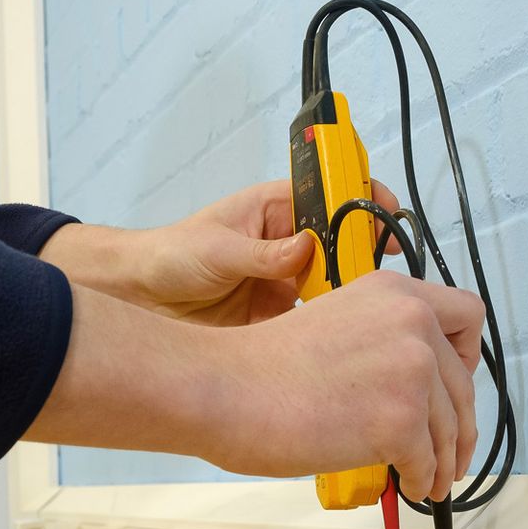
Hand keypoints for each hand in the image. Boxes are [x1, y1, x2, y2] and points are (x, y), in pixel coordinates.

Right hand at [23, 270, 482, 500]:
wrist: (225, 389)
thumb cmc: (260, 367)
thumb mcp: (336, 324)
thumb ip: (380, 341)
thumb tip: (407, 386)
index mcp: (395, 292)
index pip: (468, 316)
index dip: (465, 358)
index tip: (450, 386)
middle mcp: (413, 322)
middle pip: (462, 384)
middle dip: (458, 425)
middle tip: (449, 452)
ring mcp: (411, 370)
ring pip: (451, 428)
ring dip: (443, 460)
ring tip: (430, 480)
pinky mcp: (401, 420)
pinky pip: (428, 460)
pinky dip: (423, 479)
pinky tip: (410, 487)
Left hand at [38, 179, 402, 326]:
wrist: (141, 297)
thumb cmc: (171, 255)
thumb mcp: (218, 248)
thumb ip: (264, 254)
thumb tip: (306, 249)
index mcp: (276, 209)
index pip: (331, 195)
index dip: (363, 200)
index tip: (386, 215)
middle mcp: (289, 243)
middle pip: (343, 242)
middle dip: (364, 254)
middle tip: (377, 272)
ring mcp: (288, 279)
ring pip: (335, 282)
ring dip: (349, 291)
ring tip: (361, 305)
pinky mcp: (281, 315)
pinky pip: (315, 319)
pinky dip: (329, 325)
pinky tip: (337, 333)